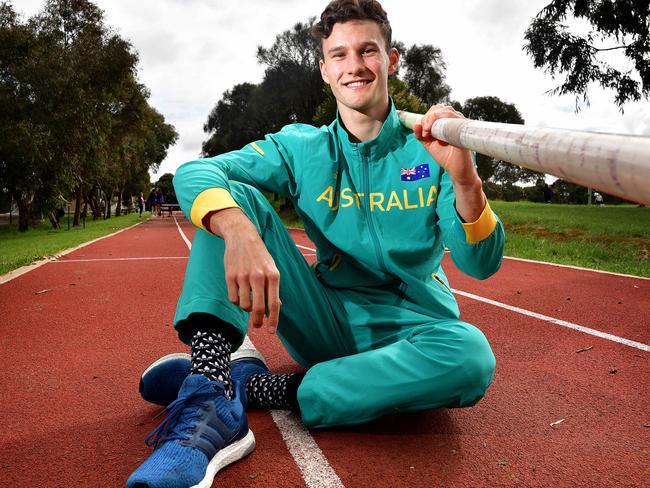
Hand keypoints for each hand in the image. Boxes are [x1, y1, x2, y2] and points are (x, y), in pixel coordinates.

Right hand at [210, 208, 280, 328]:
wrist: (242, 237)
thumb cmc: (260, 256)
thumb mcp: (272, 268)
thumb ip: (273, 288)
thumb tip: (275, 309)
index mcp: (273, 275)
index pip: (274, 303)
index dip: (273, 320)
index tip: (271, 332)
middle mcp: (259, 276)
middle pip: (258, 308)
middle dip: (257, 321)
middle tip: (257, 325)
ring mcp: (243, 276)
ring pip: (244, 305)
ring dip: (246, 308)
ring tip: (248, 300)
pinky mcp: (230, 276)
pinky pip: (233, 299)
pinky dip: (236, 300)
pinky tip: (239, 292)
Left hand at [413, 105, 485, 221]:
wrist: (456, 170)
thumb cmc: (445, 157)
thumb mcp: (429, 145)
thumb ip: (421, 135)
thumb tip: (415, 124)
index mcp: (446, 123)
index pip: (435, 110)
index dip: (426, 118)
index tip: (423, 132)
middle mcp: (454, 121)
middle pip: (440, 108)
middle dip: (428, 118)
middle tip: (425, 132)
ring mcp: (460, 124)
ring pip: (446, 110)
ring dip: (433, 119)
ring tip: (428, 132)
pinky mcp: (463, 131)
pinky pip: (454, 118)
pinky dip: (442, 121)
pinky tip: (435, 133)